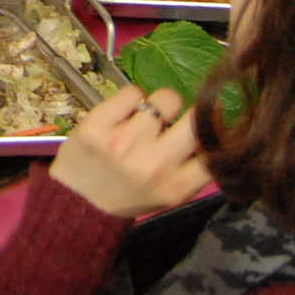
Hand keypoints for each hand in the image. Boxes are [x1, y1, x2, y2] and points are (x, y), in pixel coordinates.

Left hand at [48, 85, 211, 217]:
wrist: (76, 202)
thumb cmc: (127, 194)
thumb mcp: (166, 193)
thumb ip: (192, 168)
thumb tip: (218, 126)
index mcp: (175, 187)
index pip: (216, 152)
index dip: (216, 133)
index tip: (211, 124)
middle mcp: (153, 165)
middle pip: (196, 119)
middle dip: (191, 113)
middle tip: (174, 120)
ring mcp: (124, 143)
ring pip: (165, 98)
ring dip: (158, 105)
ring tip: (144, 119)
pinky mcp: (97, 125)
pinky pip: (133, 92)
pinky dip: (132, 98)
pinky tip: (122, 114)